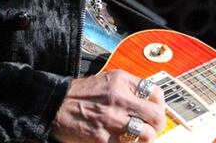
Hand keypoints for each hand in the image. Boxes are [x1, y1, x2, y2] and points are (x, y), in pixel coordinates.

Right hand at [50, 70, 165, 142]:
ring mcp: (112, 121)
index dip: (159, 104)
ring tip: (137, 137)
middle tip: (152, 128)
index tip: (155, 110)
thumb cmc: (82, 94)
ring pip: (146, 135)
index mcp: (122, 82)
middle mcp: (120, 100)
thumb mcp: (108, 79)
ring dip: (145, 138)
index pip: (156, 93)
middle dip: (157, 125)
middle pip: (156, 116)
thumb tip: (150, 100)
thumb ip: (130, 87)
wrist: (55, 105)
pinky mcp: (104, 140)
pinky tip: (122, 141)